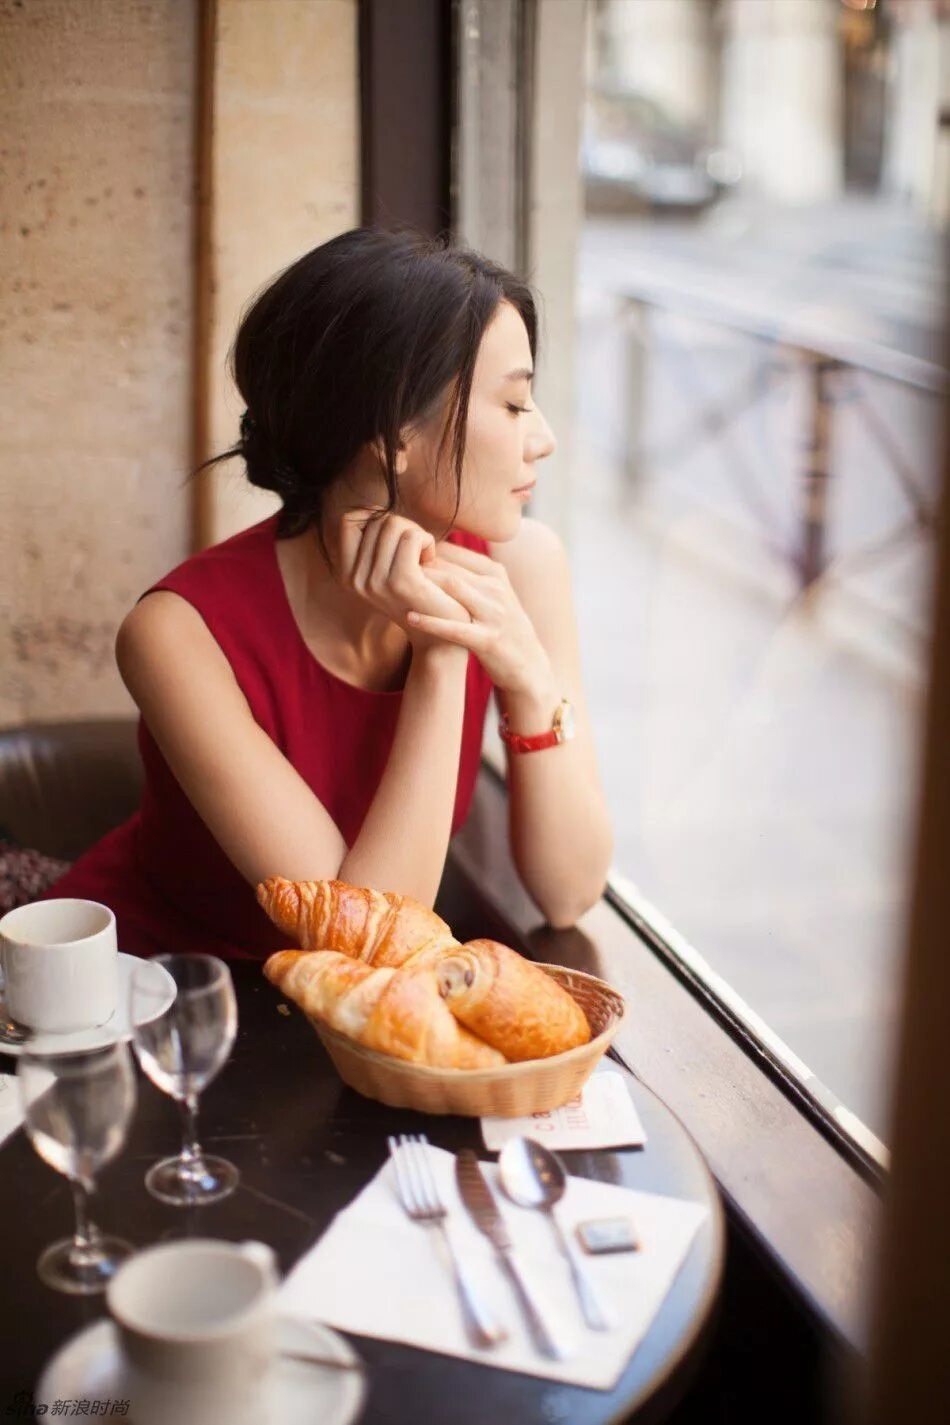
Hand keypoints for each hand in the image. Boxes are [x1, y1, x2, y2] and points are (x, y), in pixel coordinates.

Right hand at [336, 509, 472, 656]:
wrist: (441, 634)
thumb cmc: (420, 592)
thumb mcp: (388, 566)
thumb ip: (376, 540)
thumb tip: (372, 509)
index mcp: (347, 574)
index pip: (348, 521)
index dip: (375, 517)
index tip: (395, 535)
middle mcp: (355, 579)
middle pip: (377, 520)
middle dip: (403, 526)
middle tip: (417, 551)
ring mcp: (375, 582)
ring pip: (395, 525)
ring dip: (417, 535)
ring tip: (424, 558)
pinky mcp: (401, 582)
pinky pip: (412, 537)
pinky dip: (427, 542)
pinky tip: (431, 561)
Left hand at [406, 542, 550, 694]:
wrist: (528, 667)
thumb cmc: (500, 627)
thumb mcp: (490, 594)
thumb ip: (465, 573)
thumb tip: (428, 553)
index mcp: (494, 573)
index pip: (452, 550)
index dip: (422, 550)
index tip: (395, 554)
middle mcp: (495, 588)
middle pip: (449, 566)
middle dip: (417, 565)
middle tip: (384, 566)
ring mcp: (493, 614)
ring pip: (452, 588)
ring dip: (421, 584)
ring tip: (392, 582)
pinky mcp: (489, 641)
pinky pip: (455, 628)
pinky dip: (431, 621)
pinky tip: (408, 616)